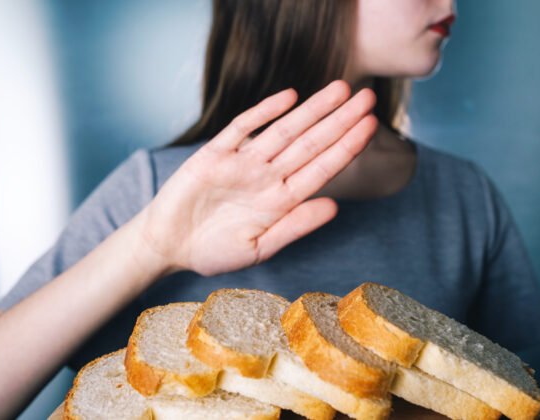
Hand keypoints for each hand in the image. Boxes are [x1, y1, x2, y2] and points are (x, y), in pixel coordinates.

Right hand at [140, 80, 377, 275]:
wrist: (168, 245)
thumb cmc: (212, 252)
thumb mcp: (258, 248)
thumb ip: (295, 227)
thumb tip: (334, 207)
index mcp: (281, 201)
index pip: (322, 169)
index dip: (347, 147)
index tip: (371, 128)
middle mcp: (267, 177)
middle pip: (310, 143)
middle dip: (340, 120)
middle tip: (369, 97)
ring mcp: (242, 163)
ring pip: (283, 130)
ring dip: (311, 110)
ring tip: (340, 89)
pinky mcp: (214, 154)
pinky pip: (242, 128)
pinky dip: (264, 112)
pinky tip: (289, 97)